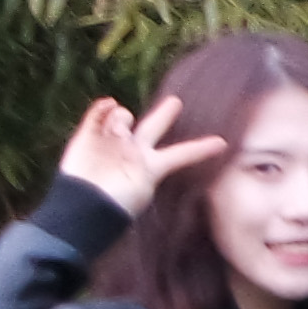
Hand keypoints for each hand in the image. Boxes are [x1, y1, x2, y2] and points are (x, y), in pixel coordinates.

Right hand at [58, 93, 221, 219]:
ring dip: (122, 117)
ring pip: (123, 116)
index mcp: (152, 167)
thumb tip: (159, 134)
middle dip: (164, 115)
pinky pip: (95, 116)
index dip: (200, 149)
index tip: (223, 144)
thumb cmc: (117, 202)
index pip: (182, 154)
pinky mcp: (86, 138)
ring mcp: (110, 143)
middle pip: (153, 128)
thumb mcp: (148, 184)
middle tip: (177, 102)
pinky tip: (108, 104)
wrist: (84, 206)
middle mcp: (133, 152)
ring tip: (119, 128)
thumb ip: (165, 159)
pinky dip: (102, 109)